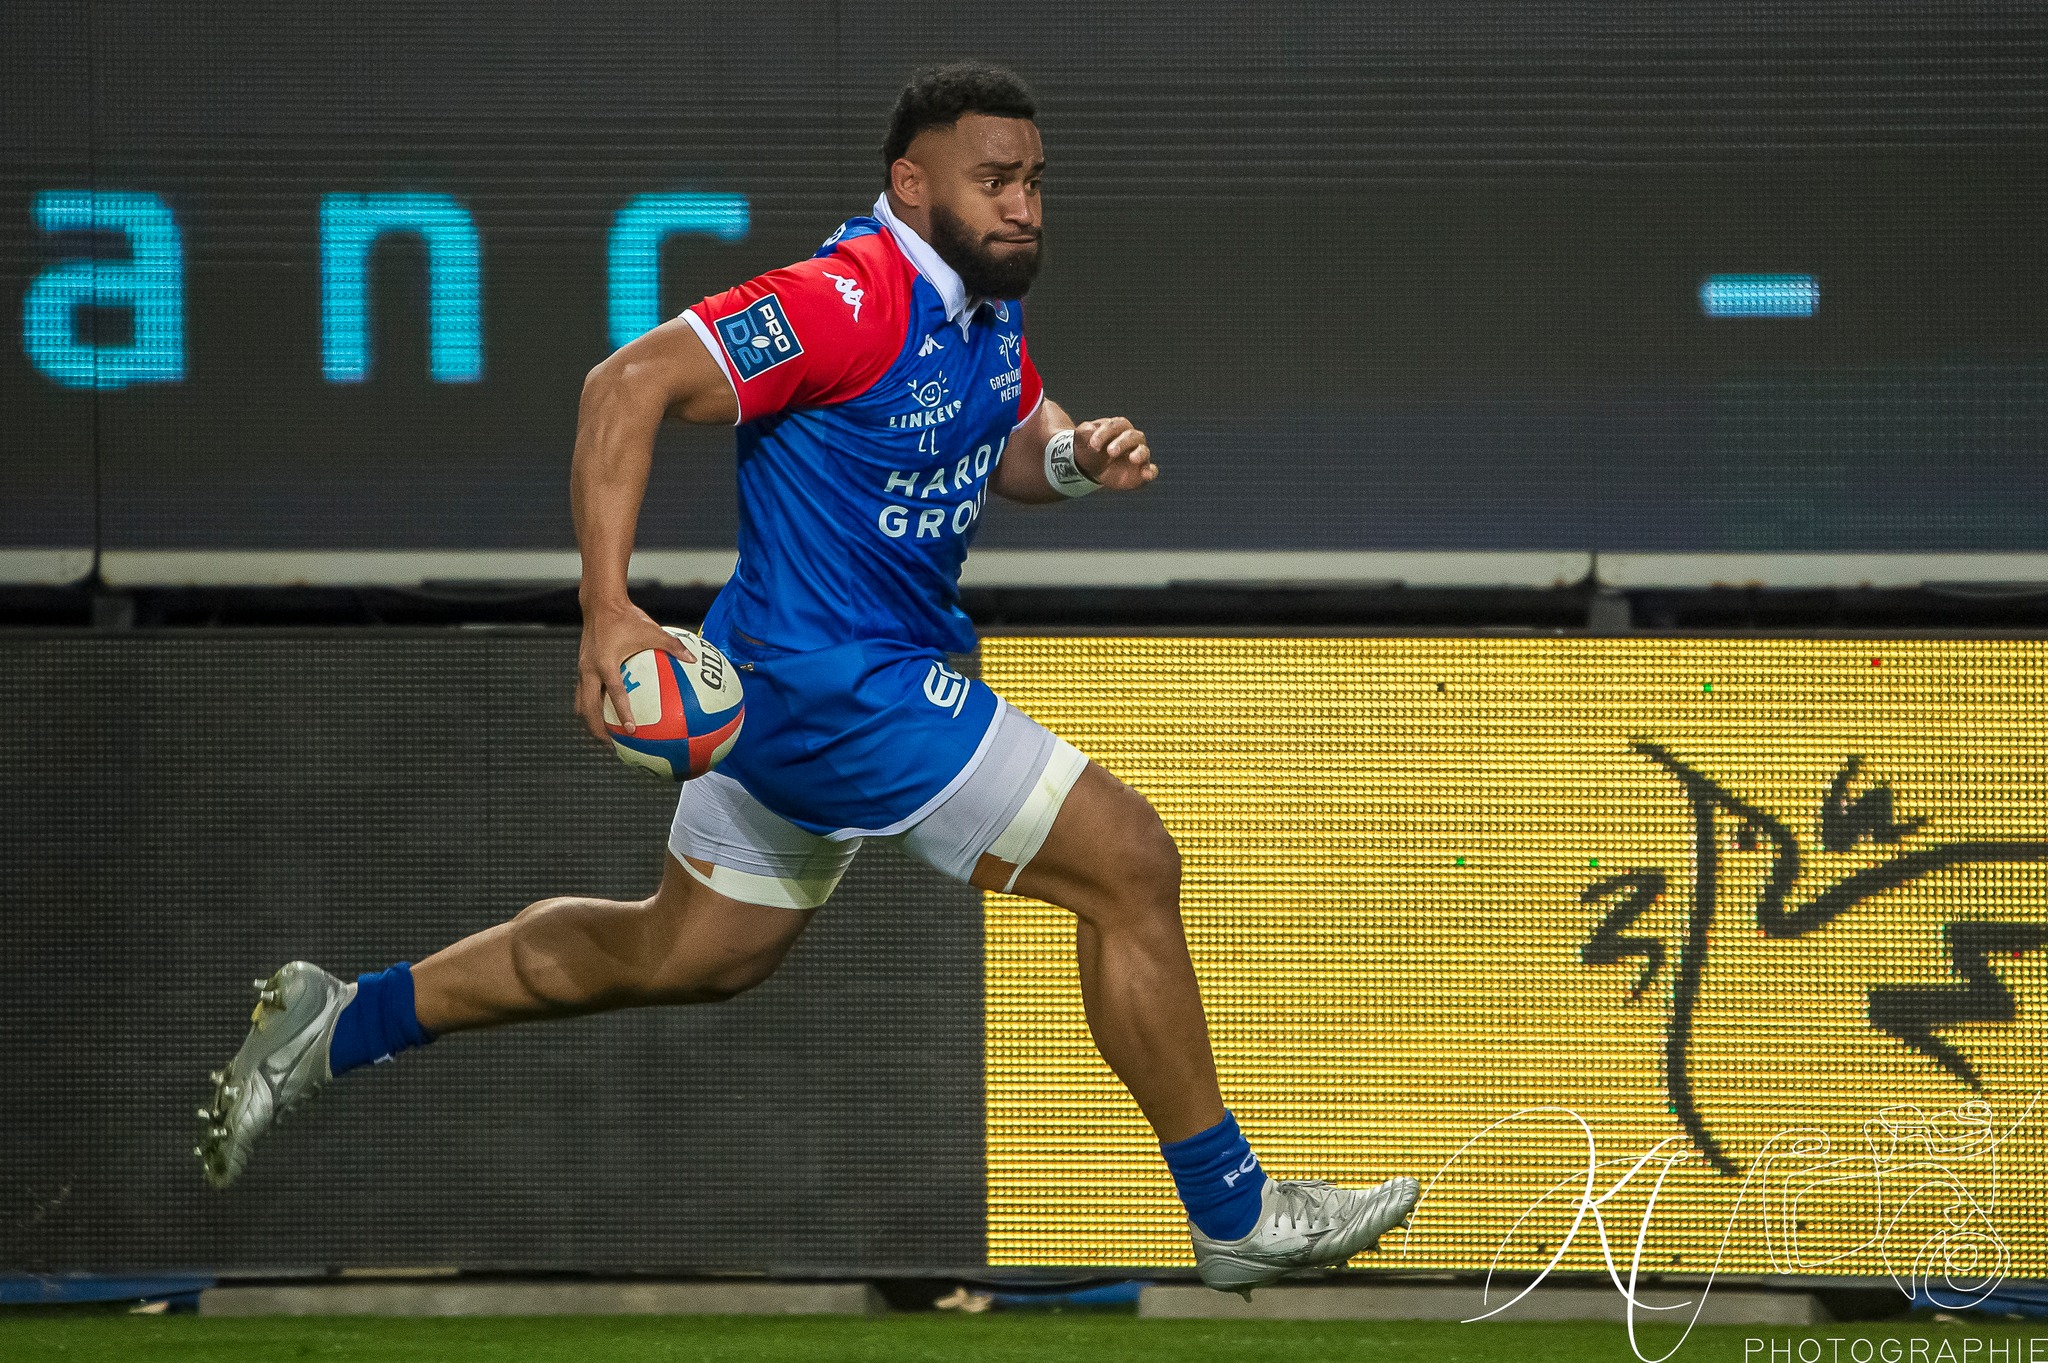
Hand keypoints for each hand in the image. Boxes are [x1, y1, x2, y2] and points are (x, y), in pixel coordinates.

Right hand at [575, 598, 694, 745]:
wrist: (600, 604)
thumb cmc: (627, 617)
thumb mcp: (652, 630)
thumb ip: (673, 645)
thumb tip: (694, 659)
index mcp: (606, 663)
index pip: (615, 694)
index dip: (622, 714)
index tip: (631, 732)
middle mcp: (590, 670)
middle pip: (587, 708)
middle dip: (597, 729)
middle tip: (613, 746)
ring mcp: (582, 670)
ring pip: (581, 704)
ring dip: (590, 723)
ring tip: (605, 738)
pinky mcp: (581, 668)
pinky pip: (583, 694)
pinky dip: (591, 708)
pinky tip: (605, 716)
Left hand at [1072, 417, 1156, 490]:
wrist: (1088, 467)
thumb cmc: (1087, 447)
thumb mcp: (1080, 438)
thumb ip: (1083, 432)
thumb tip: (1090, 429)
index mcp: (1118, 427)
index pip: (1116, 425)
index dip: (1105, 433)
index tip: (1093, 444)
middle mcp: (1132, 439)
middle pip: (1132, 436)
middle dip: (1122, 443)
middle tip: (1110, 452)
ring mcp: (1138, 455)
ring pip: (1144, 451)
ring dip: (1140, 454)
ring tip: (1133, 459)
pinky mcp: (1140, 472)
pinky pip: (1151, 470)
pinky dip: (1151, 472)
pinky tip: (1146, 474)